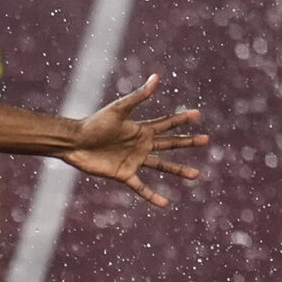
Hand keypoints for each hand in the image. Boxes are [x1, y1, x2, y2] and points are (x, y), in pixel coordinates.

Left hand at [60, 75, 206, 207]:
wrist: (75, 142)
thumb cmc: (95, 123)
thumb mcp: (119, 109)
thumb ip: (139, 96)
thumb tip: (157, 77)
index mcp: (140, 129)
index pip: (166, 123)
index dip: (181, 119)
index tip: (197, 114)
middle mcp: (140, 144)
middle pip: (169, 143)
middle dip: (187, 142)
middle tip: (206, 140)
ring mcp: (134, 160)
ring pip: (161, 165)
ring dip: (178, 170)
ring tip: (196, 174)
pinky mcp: (124, 174)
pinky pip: (141, 187)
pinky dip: (152, 196)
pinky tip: (165, 204)